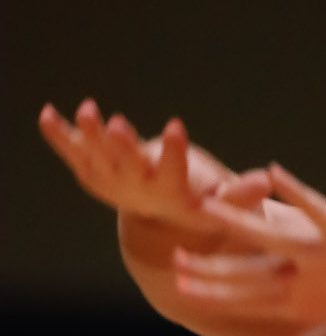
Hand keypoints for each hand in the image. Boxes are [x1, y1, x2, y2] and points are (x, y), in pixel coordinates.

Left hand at [37, 98, 266, 230]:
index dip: (172, 152)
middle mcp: (138, 190)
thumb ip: (243, 195)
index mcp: (171, 196)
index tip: (176, 127)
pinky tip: (47, 113)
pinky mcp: (94, 172)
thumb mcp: (224, 207)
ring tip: (87, 111)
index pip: (172, 174)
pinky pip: (73, 154)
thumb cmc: (201, 209)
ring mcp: (112, 182)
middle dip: (122, 146)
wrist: (162, 223)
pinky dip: (60, 135)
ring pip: (98, 159)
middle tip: (118, 124)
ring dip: (89, 136)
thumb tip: (268, 179)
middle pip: (128, 168)